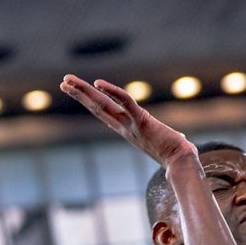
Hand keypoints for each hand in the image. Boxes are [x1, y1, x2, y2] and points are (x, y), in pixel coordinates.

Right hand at [61, 75, 195, 167]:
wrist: (181, 164)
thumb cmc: (177, 156)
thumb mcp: (169, 142)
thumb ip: (170, 138)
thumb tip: (182, 139)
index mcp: (126, 129)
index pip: (104, 112)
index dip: (89, 101)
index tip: (77, 91)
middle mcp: (123, 126)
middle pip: (96, 107)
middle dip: (79, 94)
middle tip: (64, 82)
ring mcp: (130, 124)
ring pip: (102, 104)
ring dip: (83, 91)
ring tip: (67, 81)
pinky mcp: (142, 120)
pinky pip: (124, 103)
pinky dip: (112, 92)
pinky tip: (97, 82)